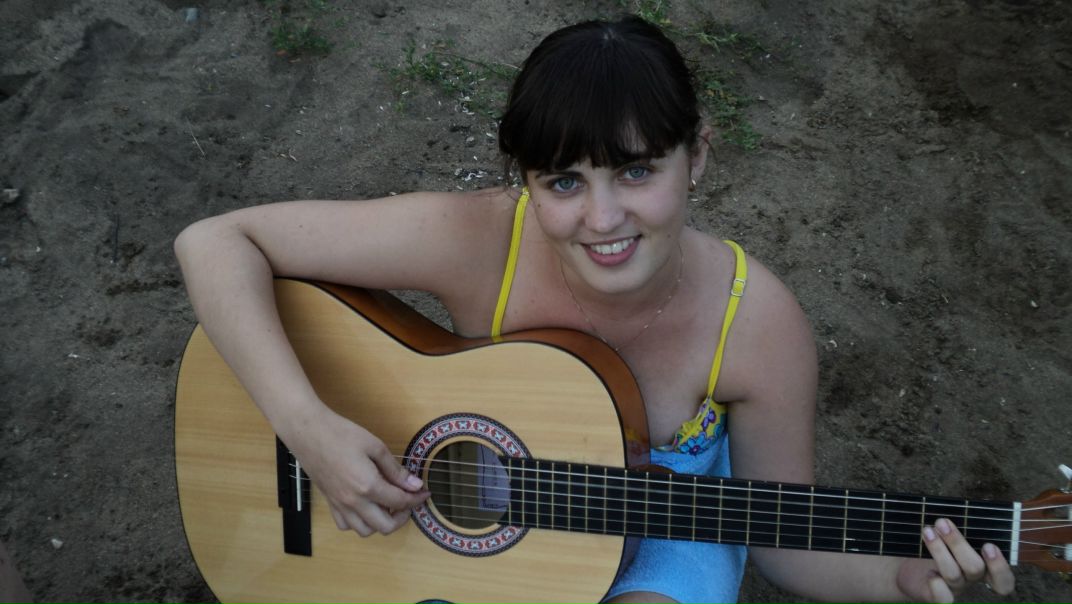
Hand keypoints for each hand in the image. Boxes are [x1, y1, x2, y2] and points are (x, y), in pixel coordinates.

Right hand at [285, 406, 428, 536]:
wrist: (308, 431)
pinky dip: (359, 522)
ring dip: (381, 523)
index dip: (417, 499)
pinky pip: (346, 525)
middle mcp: (353, 501)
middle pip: (385, 527)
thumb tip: (415, 484)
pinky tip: (366, 506)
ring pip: (364, 531)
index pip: (400, 502)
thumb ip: (396, 470)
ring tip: (387, 505)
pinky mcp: (329, 502)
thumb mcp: (375, 446)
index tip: (425, 492)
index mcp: (367, 485)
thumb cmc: (341, 433)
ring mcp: (339, 504)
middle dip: (402, 517)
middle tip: (408, 501)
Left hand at [896, 518, 1014, 602]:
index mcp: (982, 566)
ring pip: (954, 574)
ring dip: (940, 550)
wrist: (907, 565)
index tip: (988, 546)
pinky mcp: (934, 595)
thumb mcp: (951, 532)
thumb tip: (973, 504)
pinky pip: (943, 598)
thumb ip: (965, 523)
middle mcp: (970, 579)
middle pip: (975, 568)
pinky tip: (930, 572)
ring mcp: (953, 588)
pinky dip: (936, 584)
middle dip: (958, 543)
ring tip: (927, 531)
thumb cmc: (936, 542)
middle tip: (942, 523)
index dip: (1001, 567)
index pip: (1003, 579)